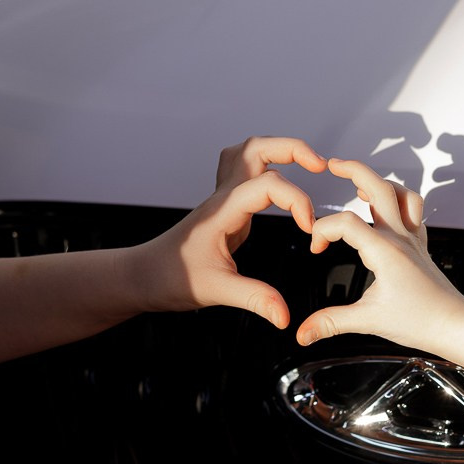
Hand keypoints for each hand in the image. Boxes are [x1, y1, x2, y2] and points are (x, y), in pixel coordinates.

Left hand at [133, 137, 327, 325]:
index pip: (268, 184)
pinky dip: (267, 169)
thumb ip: (254, 299)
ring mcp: (222, 200)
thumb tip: (285, 315)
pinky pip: (245, 173)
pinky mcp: (224, 210)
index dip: (297, 201)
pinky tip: (281, 187)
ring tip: (307, 165)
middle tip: (321, 166)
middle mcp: (222, 198)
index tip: (310, 231)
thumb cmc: (169, 278)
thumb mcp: (214, 291)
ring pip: (249, 154)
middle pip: (257, 149)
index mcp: (222, 211)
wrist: (142, 277)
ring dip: (279, 151)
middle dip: (293, 149)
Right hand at [296, 157, 463, 346]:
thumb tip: (303, 332)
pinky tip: (386, 209)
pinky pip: (413, 211)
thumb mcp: (368, 321)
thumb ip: (331, 323)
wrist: (453, 324)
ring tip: (359, 183)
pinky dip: (398, 201)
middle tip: (332, 164)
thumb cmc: (420, 320)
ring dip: (379, 182)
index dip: (322, 231)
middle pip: (378, 187)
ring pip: (401, 194)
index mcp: (385, 250)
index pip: (345, 223)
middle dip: (353, 170)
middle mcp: (400, 238)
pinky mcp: (420, 246)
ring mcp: (413, 239)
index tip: (316, 249)